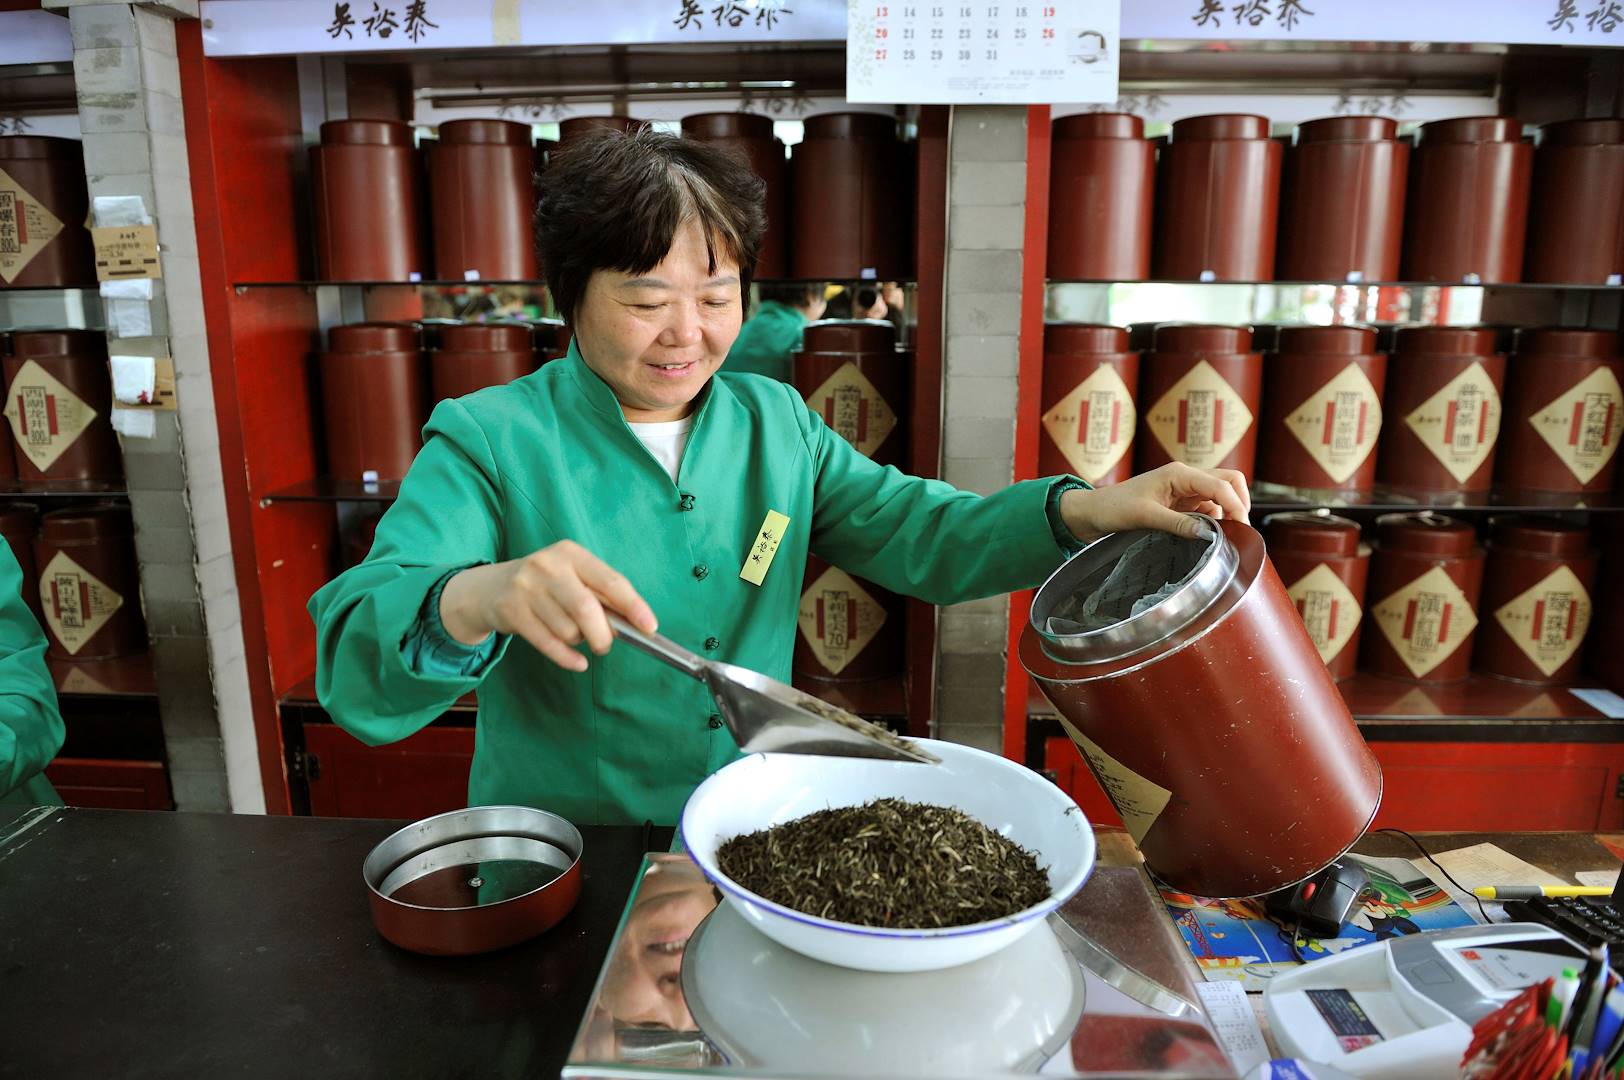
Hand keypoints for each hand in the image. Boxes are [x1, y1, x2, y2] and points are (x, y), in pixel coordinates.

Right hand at [438, 541, 656, 671]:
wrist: (489, 588)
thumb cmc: (545, 585)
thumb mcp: (572, 577)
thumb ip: (601, 596)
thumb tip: (633, 624)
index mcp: (572, 553)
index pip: (611, 582)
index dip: (634, 607)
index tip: (650, 627)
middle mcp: (548, 566)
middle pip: (587, 609)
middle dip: (603, 635)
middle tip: (605, 645)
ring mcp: (526, 587)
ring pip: (568, 630)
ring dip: (578, 641)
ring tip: (572, 634)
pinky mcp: (511, 610)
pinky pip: (549, 644)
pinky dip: (568, 658)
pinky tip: (576, 662)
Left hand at [1058, 463, 1250, 544]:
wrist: (1093, 513)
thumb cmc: (1113, 508)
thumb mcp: (1146, 517)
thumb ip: (1179, 524)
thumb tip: (1209, 534)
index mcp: (1179, 473)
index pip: (1221, 483)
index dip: (1237, 504)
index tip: (1241, 528)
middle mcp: (1185, 478)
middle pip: (1228, 481)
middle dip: (1239, 503)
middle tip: (1240, 530)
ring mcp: (1184, 490)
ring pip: (1220, 495)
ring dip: (1226, 512)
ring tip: (1224, 537)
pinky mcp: (1180, 503)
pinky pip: (1206, 508)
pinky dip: (1213, 520)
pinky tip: (1207, 535)